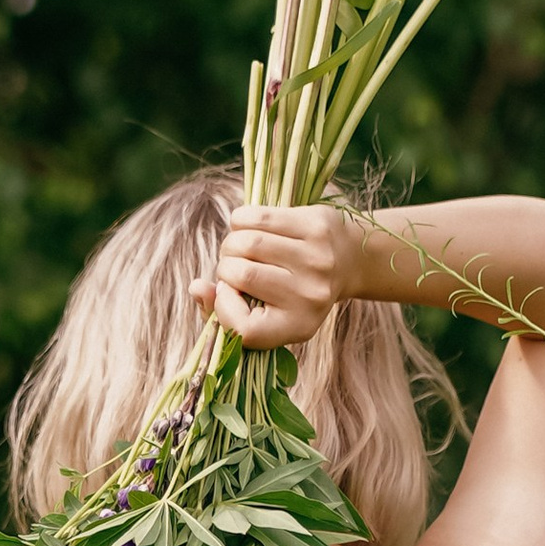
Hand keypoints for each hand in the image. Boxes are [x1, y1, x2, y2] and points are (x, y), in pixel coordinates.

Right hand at [195, 201, 348, 348]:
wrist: (348, 260)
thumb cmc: (293, 290)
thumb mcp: (266, 312)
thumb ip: (223, 309)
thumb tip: (195, 287)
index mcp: (298, 326)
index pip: (244, 329)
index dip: (223, 309)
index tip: (227, 295)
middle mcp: (311, 295)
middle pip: (241, 274)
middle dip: (225, 267)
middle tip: (234, 266)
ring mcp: (317, 257)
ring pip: (246, 242)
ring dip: (231, 242)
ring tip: (240, 248)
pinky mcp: (315, 225)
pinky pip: (256, 216)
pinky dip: (239, 220)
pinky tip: (246, 227)